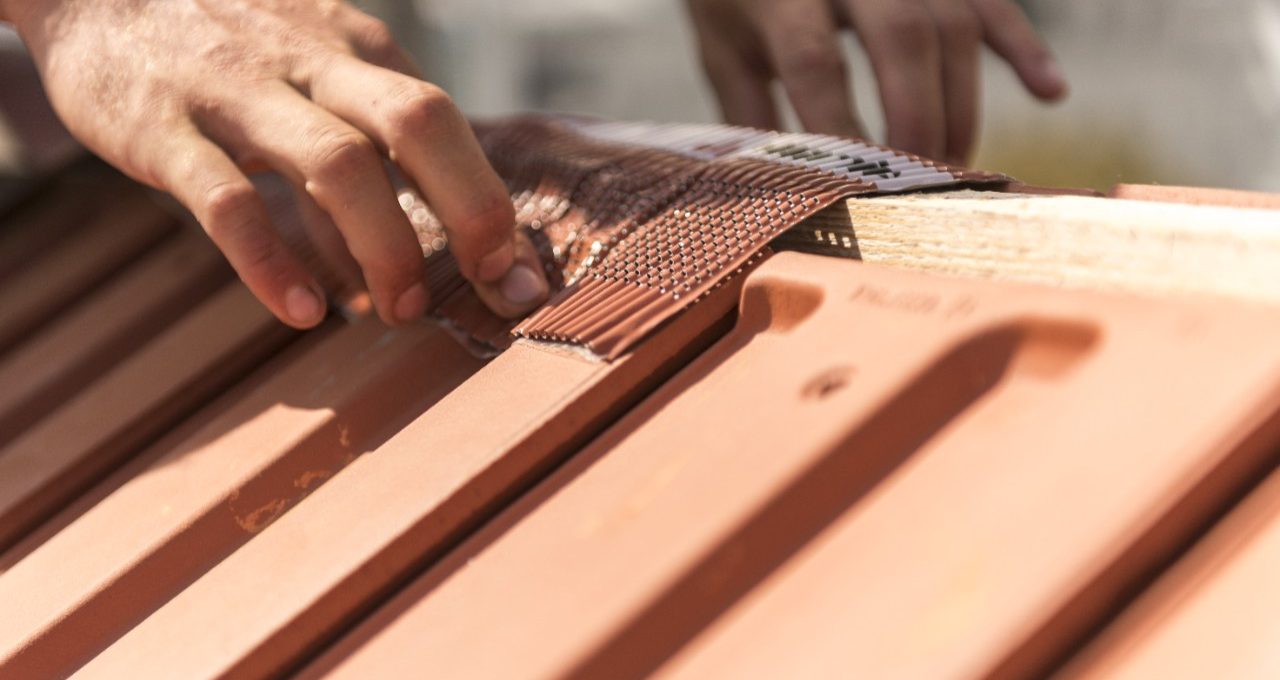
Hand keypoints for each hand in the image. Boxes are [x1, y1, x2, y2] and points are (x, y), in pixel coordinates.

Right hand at [0, 0, 548, 327]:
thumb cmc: (224, 47)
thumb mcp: (309, 74)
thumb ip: (358, 156)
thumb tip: (405, 261)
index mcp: (356, 49)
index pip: (446, 123)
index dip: (492, 203)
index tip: (521, 278)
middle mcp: (311, 61)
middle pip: (419, 124)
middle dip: (472, 210)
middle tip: (494, 287)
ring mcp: (237, 90)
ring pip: (337, 164)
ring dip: (384, 246)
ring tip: (398, 310)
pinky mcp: (162, 127)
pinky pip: (227, 200)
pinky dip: (271, 263)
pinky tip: (304, 312)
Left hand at [686, 0, 1067, 163]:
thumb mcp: (724, 48)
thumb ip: (748, 116)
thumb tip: (774, 194)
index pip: (816, 60)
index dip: (842, 129)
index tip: (857, 189)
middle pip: (903, 35)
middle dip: (918, 119)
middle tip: (922, 184)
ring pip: (953, 22)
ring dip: (961, 103)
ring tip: (953, 166)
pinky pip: (991, 0)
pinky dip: (1023, 45)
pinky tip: (1049, 93)